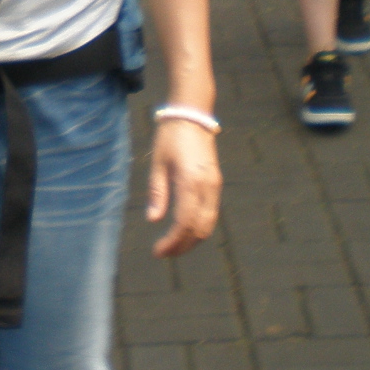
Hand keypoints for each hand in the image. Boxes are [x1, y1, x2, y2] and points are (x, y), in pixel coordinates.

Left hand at [147, 118, 220, 256]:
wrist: (192, 116)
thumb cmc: (170, 138)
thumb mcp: (158, 163)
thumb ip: (157, 192)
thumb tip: (153, 219)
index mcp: (191, 181)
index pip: (184, 222)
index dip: (172, 241)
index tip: (158, 251)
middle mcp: (207, 186)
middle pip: (199, 228)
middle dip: (182, 245)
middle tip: (163, 253)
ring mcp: (215, 186)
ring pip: (208, 224)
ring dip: (192, 239)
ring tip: (173, 246)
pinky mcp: (216, 184)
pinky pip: (211, 214)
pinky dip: (199, 228)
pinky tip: (184, 231)